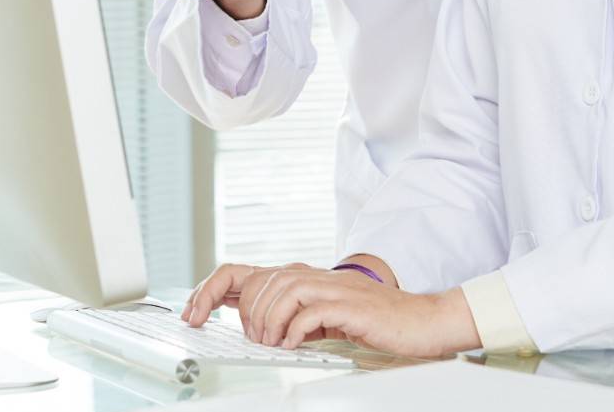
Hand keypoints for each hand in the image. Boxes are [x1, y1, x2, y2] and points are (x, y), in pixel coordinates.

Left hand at [184, 263, 479, 357]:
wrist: (420, 321)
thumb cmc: (374, 321)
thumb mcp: (321, 317)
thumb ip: (291, 315)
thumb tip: (255, 327)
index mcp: (300, 277)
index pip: (241, 271)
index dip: (209, 290)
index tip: (193, 313)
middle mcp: (311, 275)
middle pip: (255, 282)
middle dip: (244, 315)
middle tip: (257, 340)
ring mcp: (330, 287)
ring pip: (278, 292)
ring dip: (268, 323)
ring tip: (275, 343)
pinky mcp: (347, 305)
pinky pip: (308, 312)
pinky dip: (294, 330)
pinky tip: (294, 343)